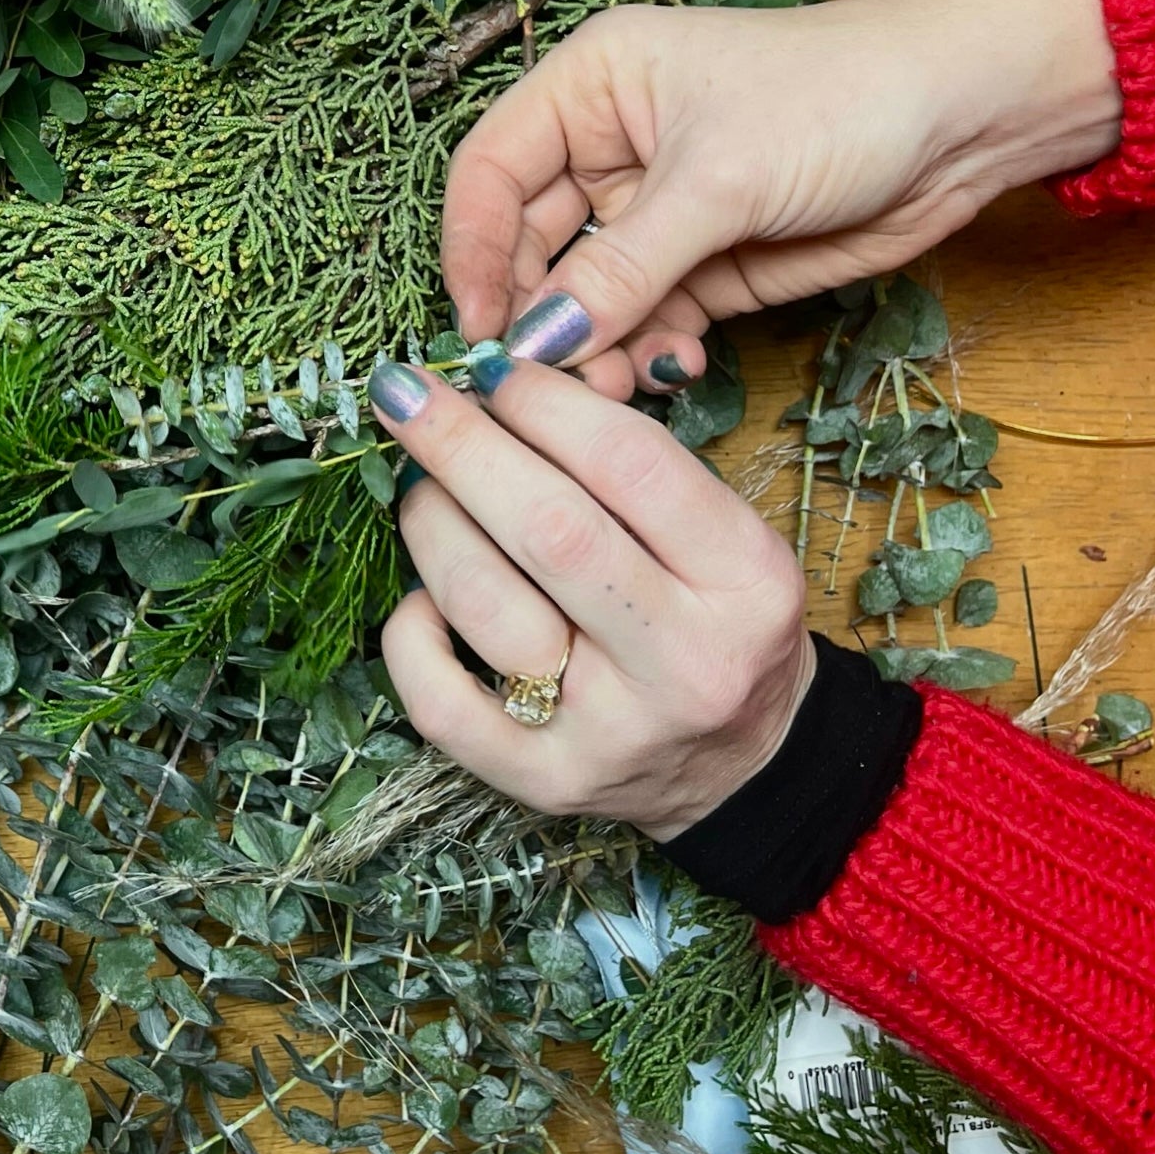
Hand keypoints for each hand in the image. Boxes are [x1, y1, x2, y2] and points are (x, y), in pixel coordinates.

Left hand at [368, 354, 813, 837]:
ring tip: (422, 489)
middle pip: (549, 529)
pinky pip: (441, 703)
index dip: (543, 401)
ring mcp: (613, 731)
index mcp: (746, 581)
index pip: (630, 464)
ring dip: (431, 525)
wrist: (748, 764)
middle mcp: (685, 661)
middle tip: (406, 394)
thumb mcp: (722, 537)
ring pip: (484, 605)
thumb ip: (630, 467)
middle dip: (460, 445)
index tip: (491, 369)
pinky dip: (410, 634)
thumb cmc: (717, 619)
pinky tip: (421, 598)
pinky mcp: (548, 783)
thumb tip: (503, 384)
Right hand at [441, 0, 1121, 399]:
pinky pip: (648, 318)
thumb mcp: (718, 180)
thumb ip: (621, 267)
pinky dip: (650, 350)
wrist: (966, 118)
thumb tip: (536, 344)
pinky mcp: (707, 262)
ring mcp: (659, 209)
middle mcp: (611, 145)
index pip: (491, 170)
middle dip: (540, 314)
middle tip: (546, 385)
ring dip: (594, 346)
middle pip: (533, 242)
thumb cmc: (838, 99)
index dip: (474, 249)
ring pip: (589, 293)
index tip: (479, 328)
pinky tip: (675, 369)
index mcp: (591, 85)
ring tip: (616, 388)